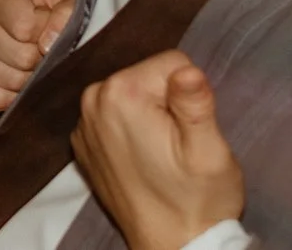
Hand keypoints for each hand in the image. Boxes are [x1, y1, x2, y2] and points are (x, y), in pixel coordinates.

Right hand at [0, 0, 75, 109]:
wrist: (33, 21)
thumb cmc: (48, 9)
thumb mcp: (66, 1)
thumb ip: (66, 14)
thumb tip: (48, 43)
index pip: (22, 26)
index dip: (44, 36)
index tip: (50, 33)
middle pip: (17, 55)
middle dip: (39, 61)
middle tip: (45, 54)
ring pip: (6, 77)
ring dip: (27, 80)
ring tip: (34, 67)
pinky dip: (9, 97)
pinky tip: (19, 87)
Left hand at [72, 52, 244, 249]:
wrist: (171, 244)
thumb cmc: (196, 201)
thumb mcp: (209, 153)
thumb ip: (195, 104)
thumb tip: (186, 68)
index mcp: (122, 93)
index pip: (171, 61)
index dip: (189, 92)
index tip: (190, 124)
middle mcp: (92, 99)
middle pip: (146, 75)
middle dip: (167, 101)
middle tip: (177, 142)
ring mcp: (82, 121)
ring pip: (130, 94)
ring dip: (148, 115)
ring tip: (161, 152)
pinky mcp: (81, 140)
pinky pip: (113, 115)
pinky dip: (128, 129)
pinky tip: (142, 158)